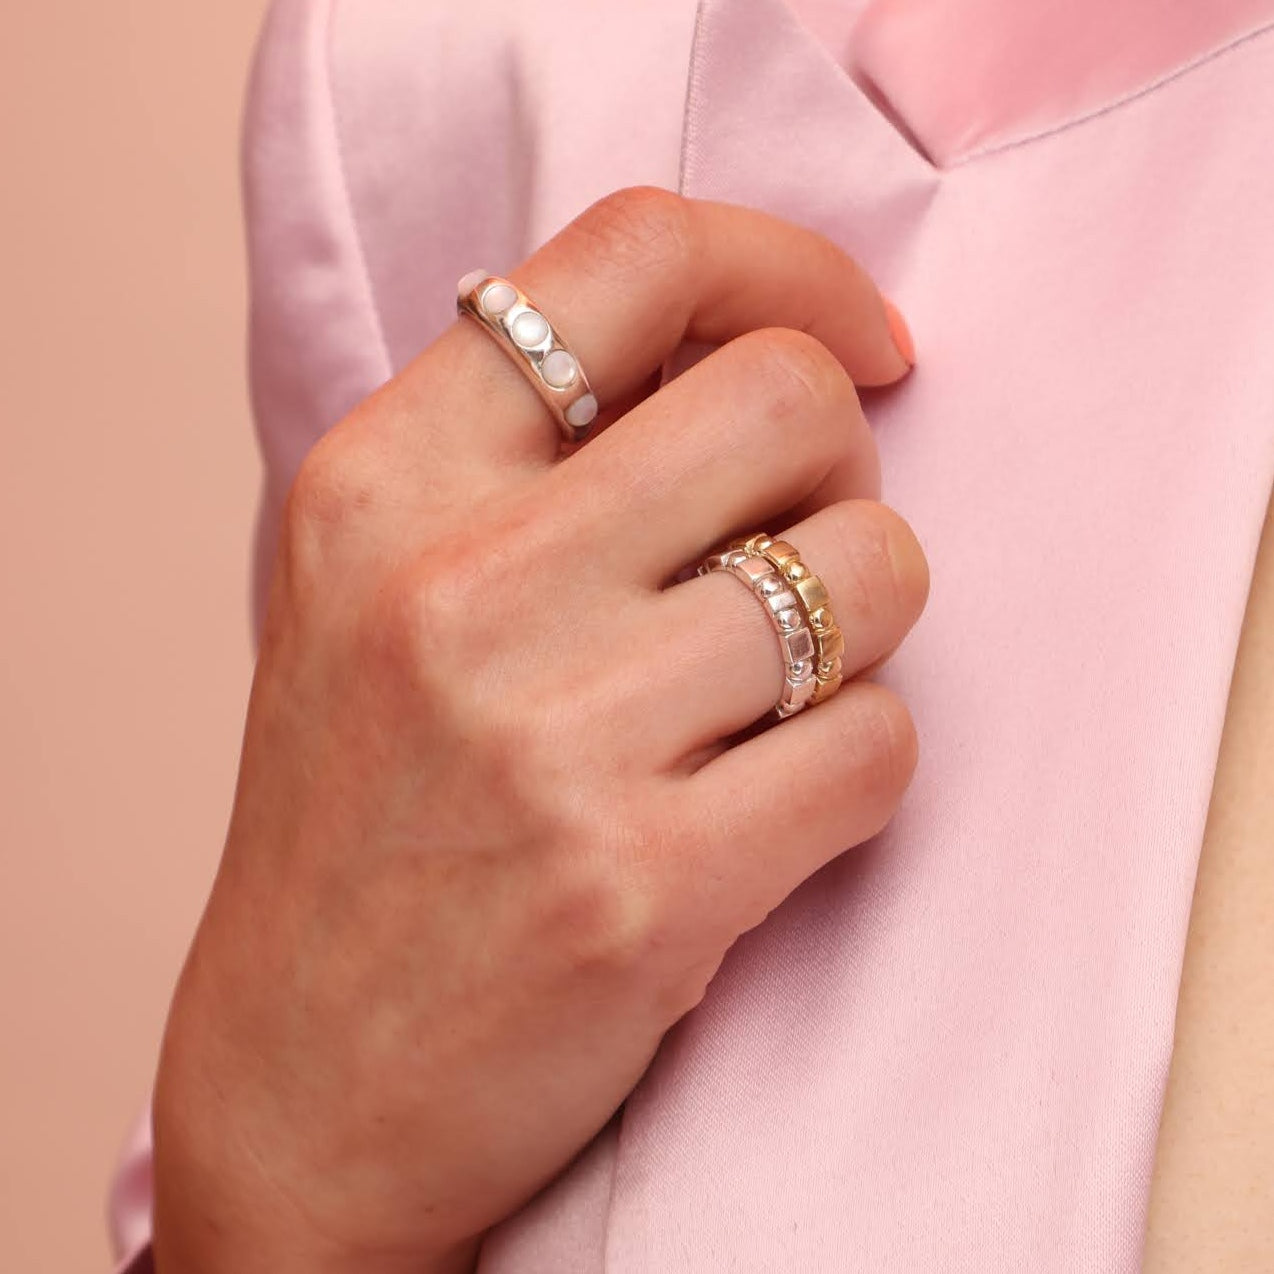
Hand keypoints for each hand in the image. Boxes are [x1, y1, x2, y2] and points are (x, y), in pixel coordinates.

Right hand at [150, 186, 927, 1273]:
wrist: (307, 1082)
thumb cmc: (363, 825)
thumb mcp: (378, 590)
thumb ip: (532, 457)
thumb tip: (754, 357)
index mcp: (383, 483)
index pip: (631, 256)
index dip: (789, 271)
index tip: (857, 342)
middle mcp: (458, 586)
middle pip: (789, 400)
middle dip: (844, 466)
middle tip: (802, 542)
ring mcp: (554, 737)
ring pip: (871, 572)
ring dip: (864, 624)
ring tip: (774, 688)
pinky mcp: (648, 886)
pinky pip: (876, 745)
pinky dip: (858, 763)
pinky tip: (771, 802)